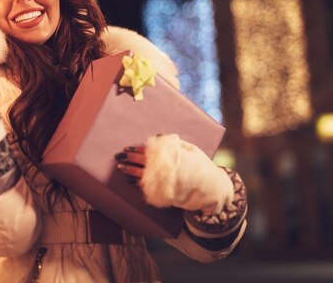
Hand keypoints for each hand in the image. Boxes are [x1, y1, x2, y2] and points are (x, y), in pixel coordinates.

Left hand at [117, 134, 233, 214]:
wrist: (213, 189)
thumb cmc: (202, 166)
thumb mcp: (191, 150)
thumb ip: (175, 144)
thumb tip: (159, 137)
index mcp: (176, 156)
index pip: (153, 151)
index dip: (139, 150)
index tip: (128, 148)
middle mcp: (170, 170)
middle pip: (146, 163)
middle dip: (131, 159)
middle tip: (119, 155)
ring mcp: (169, 184)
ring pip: (145, 177)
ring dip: (131, 171)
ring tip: (120, 167)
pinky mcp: (168, 194)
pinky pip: (150, 190)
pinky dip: (139, 185)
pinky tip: (130, 181)